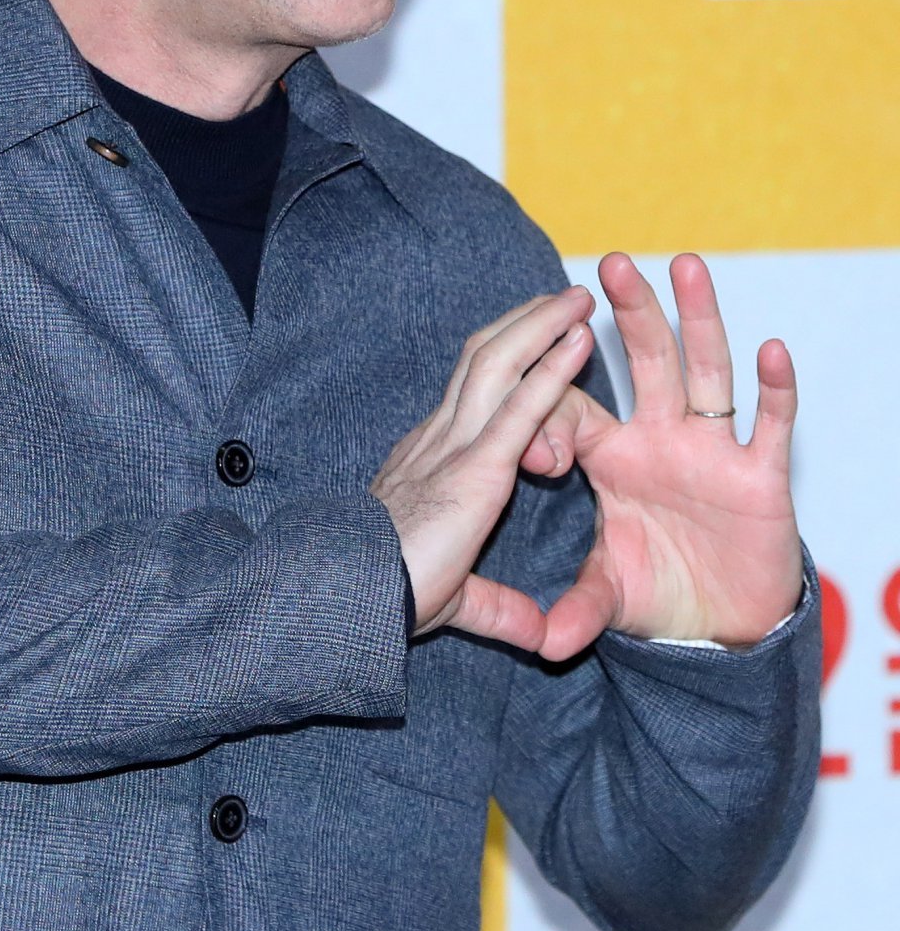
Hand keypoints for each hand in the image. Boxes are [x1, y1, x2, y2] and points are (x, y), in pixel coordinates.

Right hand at [370, 286, 596, 647]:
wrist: (352, 600)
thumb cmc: (385, 597)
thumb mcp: (456, 598)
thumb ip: (499, 606)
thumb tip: (536, 634)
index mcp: (429, 460)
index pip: (471, 394)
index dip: (502, 359)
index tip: (532, 338)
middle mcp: (439, 438)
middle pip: (482, 358)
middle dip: (523, 321)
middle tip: (559, 296)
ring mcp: (457, 447)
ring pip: (497, 363)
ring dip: (540, 325)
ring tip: (577, 297)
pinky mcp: (478, 468)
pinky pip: (520, 406)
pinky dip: (552, 369)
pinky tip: (577, 342)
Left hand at [537, 252, 802, 660]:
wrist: (722, 627)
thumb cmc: (662, 592)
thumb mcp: (610, 595)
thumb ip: (578, 607)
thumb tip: (547, 645)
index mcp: (612, 456)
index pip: (574, 408)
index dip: (551, 420)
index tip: (538, 463)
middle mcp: (661, 438)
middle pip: (646, 362)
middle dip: (631, 312)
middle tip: (610, 263)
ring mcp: (711, 451)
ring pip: (705, 371)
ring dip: (697, 320)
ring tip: (686, 266)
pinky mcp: (760, 476)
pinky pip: (769, 425)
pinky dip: (774, 390)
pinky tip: (771, 351)